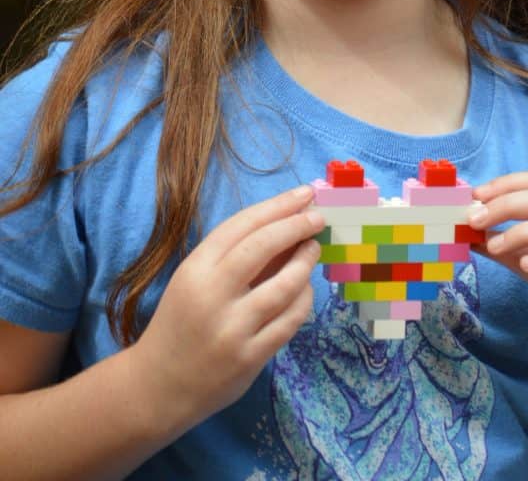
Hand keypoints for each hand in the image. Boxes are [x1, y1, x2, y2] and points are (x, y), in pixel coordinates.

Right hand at [131, 185, 322, 431]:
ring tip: (313, 249)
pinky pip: (289, 321)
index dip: (277, 206)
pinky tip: (305, 288)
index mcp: (195, 269)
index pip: (242, 225)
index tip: (304, 194)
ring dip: (305, 263)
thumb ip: (233, 255)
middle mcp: (212, 296)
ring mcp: (232, 329)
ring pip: (284, 286)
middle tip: (318, 217)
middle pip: (263, 247)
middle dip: (296, 226)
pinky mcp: (250, 358)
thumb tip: (287, 225)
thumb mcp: (194, 280)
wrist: (159, 385)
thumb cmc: (181, 321)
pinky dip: (303, 299)